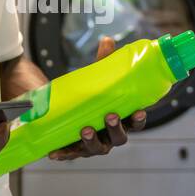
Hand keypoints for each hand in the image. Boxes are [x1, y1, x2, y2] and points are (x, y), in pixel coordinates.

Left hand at [46, 36, 147, 161]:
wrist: (66, 108)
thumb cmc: (90, 94)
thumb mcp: (97, 77)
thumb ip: (104, 61)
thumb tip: (107, 41)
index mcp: (121, 118)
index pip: (136, 123)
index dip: (139, 120)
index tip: (139, 112)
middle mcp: (110, 135)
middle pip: (119, 138)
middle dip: (116, 128)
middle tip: (110, 116)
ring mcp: (93, 144)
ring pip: (97, 148)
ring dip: (92, 141)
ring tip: (85, 129)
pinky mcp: (75, 149)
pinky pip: (71, 153)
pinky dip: (64, 154)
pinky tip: (55, 152)